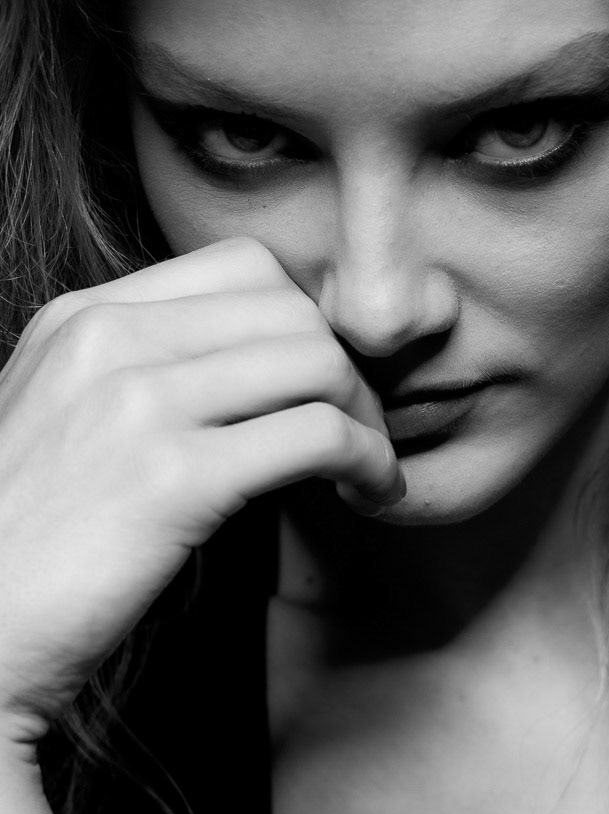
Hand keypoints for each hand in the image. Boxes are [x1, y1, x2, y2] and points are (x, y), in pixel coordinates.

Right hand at [0, 236, 402, 747]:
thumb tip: (265, 364)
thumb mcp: (66, 416)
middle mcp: (108, 339)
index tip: (319, 379)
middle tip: (358, 427)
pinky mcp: (173, 477)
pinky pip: (318, 434)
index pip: (244, 267)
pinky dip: (368, 460)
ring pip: (317, 359)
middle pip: (291, 307)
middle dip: (345, 366)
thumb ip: (144, 369)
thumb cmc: (29, 547)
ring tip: (367, 465)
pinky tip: (369, 492)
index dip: (303, 320)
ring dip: (365, 415)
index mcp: (83, 317)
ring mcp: (138, 401)